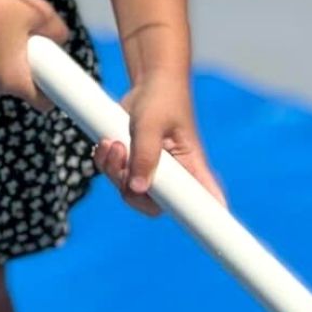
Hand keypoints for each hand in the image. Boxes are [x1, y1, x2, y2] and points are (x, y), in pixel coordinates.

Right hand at [0, 0, 68, 107]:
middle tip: (37, 40)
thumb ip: (58, 30)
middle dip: (36, 66)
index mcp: (12, 82)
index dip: (57, 91)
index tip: (60, 76)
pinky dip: (2, 51)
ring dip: (18, 56)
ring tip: (13, 29)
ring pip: (11, 72)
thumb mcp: (37, 13)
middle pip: (27, 84)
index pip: (43, 102)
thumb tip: (61, 39)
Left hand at [93, 75, 224, 215]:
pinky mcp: (134, 165)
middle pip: (151, 206)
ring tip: (113, 142)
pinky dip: (105, 162)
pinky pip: (115, 177)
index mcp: (192, 171)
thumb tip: (137, 188)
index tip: (205, 229)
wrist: (150, 82)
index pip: (206, 206)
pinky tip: (108, 143)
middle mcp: (175, 178)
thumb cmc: (161, 99)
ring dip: (112, 169)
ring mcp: (153, 173)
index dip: (204, 223)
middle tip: (123, 156)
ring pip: (127, 191)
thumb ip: (145, 155)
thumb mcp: (151, 124)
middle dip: (129, 187)